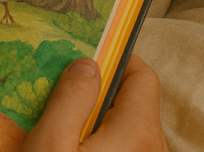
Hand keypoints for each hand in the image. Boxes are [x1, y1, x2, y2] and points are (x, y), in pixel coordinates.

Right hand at [24, 55, 168, 151]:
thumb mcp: (50, 145)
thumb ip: (70, 99)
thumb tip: (87, 65)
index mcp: (137, 132)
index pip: (143, 75)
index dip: (115, 60)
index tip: (84, 60)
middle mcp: (153, 148)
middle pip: (135, 100)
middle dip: (102, 92)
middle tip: (66, 96)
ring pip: (130, 126)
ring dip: (101, 119)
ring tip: (67, 130)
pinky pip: (128, 147)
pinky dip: (106, 141)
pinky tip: (76, 149)